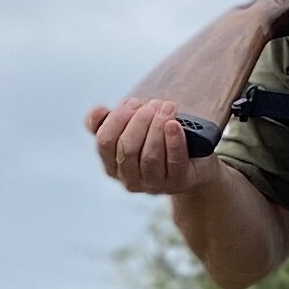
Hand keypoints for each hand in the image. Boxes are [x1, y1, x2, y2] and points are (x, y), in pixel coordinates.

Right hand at [84, 96, 198, 196]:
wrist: (192, 161)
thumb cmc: (154, 140)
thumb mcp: (130, 129)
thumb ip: (108, 121)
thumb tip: (97, 112)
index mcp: (112, 166)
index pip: (105, 142)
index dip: (118, 118)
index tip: (134, 103)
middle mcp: (129, 180)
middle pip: (127, 149)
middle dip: (140, 121)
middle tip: (154, 104)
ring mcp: (153, 185)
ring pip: (149, 156)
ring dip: (157, 126)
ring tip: (167, 107)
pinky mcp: (178, 183)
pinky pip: (174, 162)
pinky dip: (173, 141)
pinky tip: (174, 124)